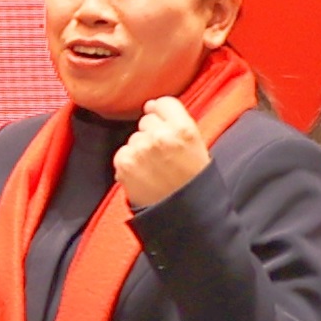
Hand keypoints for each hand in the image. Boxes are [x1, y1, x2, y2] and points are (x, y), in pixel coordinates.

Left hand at [110, 95, 214, 213]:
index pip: (163, 103)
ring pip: (134, 138)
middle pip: (146, 121)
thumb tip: (150, 106)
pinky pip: (122, 153)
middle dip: (151, 134)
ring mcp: (141, 149)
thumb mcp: (197, 146)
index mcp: (184, 128)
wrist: (185, 217)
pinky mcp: (125, 163)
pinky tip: (143, 177)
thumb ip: (177, 123)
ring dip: (140, 150)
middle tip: (163, 157)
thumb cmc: (194, 182)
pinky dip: (129, 164)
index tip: (163, 125)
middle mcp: (161, 135)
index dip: (162, 114)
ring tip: (155, 171)